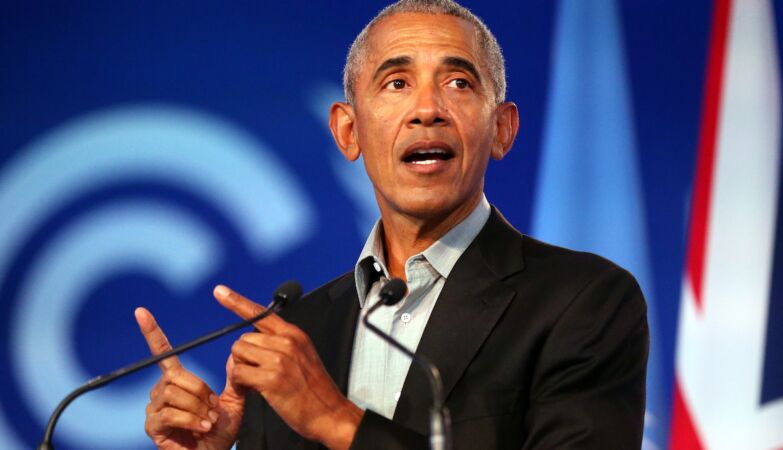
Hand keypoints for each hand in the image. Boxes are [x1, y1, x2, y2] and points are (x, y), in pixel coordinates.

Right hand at [135, 307, 244, 449]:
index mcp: (178, 380)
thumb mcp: (233, 401)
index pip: (163, 352)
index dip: (153, 332)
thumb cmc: (220, 431)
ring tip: (208, 420)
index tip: (141, 312)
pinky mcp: (153, 426)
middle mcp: (162, 391)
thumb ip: (234, 378)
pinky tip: (201, 427)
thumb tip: (236, 354)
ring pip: (173, 393)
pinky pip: (169, 413)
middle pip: (176, 375)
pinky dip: (190, 419)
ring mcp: (155, 409)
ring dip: (197, 407)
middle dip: (200, 390)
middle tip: (213, 408)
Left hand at [214, 285, 363, 449]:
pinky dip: (241, 383)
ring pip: (238, 353)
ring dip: (241, 369)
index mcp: (294, 334)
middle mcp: (287, 342)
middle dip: (244, 357)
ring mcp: (279, 360)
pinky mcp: (272, 379)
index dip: (236, 301)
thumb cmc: (314, 389)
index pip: (260, 312)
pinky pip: (239, 373)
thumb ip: (281, 343)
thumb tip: (253, 341)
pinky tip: (254, 390)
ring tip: (258, 382)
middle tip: (257, 373)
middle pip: (243, 339)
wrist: (329, 413)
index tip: (220, 291)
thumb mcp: (303, 355)